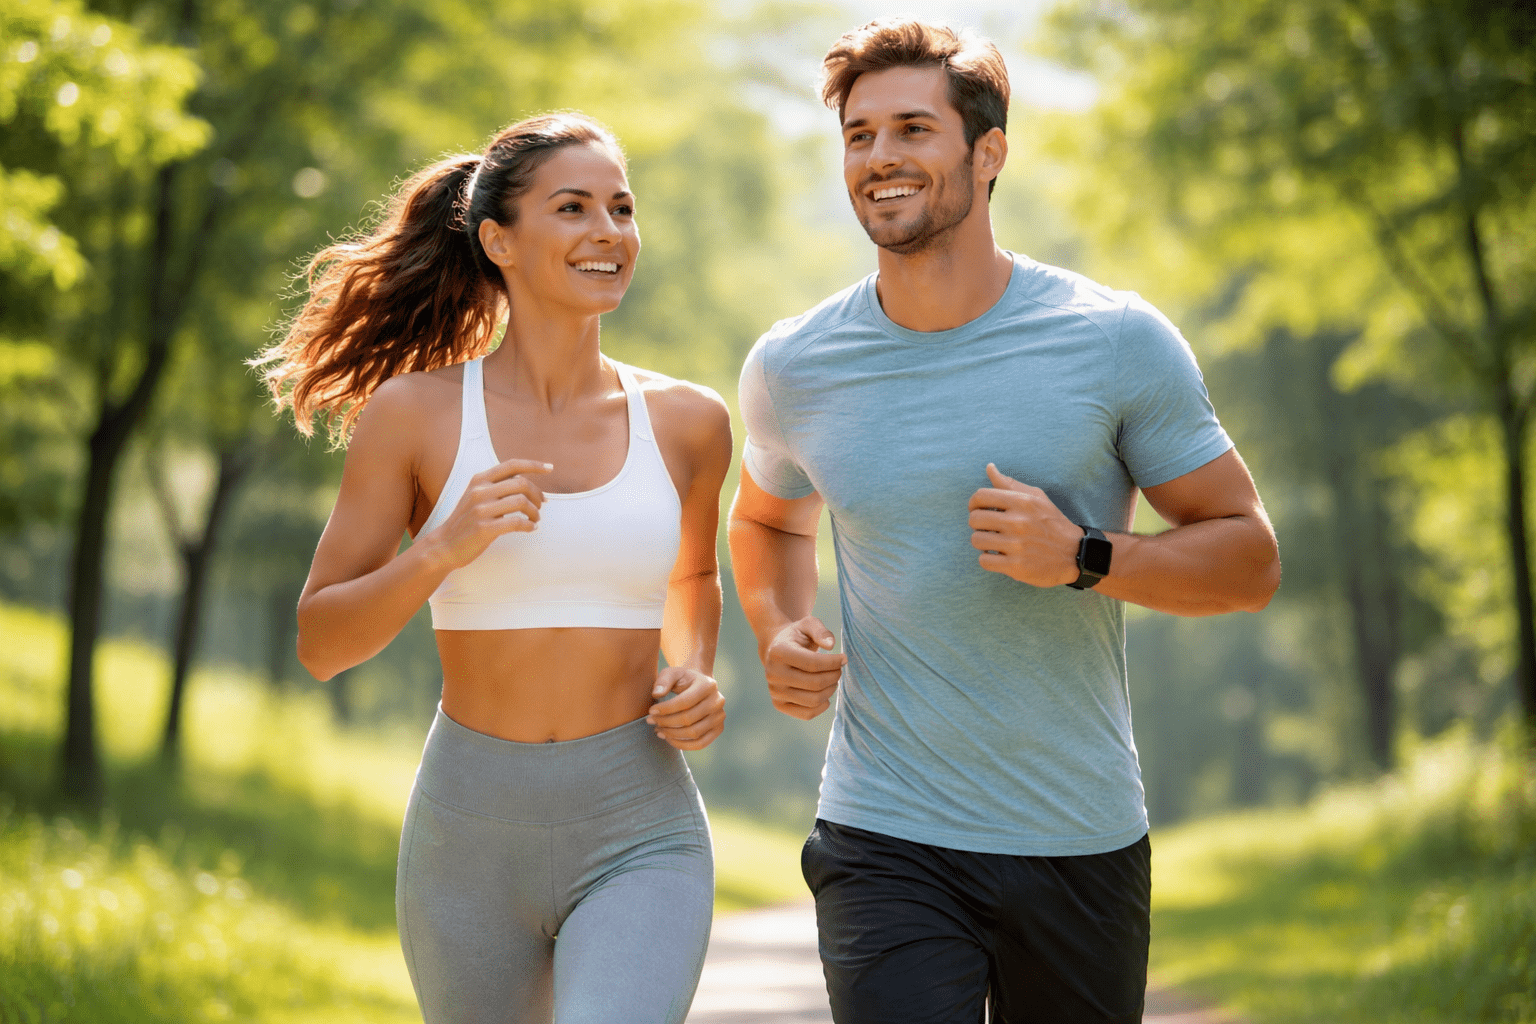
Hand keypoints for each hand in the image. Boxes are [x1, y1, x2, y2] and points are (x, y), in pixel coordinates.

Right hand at [424, 458, 551, 570]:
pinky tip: (531, 528)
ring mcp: (481, 510)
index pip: (511, 465)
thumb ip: (497, 487)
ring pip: (522, 502)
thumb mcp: (476, 496)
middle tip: (541, 505)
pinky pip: (517, 523)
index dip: (534, 465)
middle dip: (537, 494)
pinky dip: (529, 525)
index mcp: (479, 480)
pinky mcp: (484, 529)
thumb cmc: (466, 521)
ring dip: (535, 512)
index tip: (550, 468)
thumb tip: (526, 482)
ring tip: (535, 519)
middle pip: (521, 484)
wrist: (444, 545)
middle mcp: (480, 491)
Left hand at [647, 668, 725, 750]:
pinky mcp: (718, 729)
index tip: (651, 711)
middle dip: (666, 722)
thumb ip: (663, 681)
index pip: (685, 702)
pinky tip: (669, 738)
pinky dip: (682, 745)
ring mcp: (720, 716)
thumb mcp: (672, 673)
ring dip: (672, 734)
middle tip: (651, 721)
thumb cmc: (682, 680)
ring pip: (694, 733)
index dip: (666, 709)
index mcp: (708, 685)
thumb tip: (656, 694)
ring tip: (658, 730)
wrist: (698, 686)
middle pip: (688, 719)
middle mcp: (718, 701)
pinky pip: (700, 744)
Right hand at [763, 617, 844, 720]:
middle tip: (840, 670)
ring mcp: (774, 691)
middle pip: (815, 683)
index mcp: (778, 652)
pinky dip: (822, 706)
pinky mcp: (778, 705)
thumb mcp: (808, 624)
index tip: (844, 658)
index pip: (813, 664)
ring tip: (833, 679)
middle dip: (834, 676)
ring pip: (813, 700)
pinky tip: (825, 693)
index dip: (834, 662)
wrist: (777, 650)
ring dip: (830, 690)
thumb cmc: (797, 636)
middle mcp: (773, 674)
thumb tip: (831, 645)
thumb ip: (821, 631)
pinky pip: (807, 714)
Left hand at [968, 463, 1081, 586]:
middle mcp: (1018, 522)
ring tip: (993, 542)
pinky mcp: (1016, 566)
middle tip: (988, 528)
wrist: (1075, 553)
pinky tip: (998, 556)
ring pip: (976, 540)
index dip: (974, 503)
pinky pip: (984, 561)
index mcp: (1021, 502)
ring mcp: (1017, 545)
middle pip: (974, 519)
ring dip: (982, 542)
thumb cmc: (1051, 523)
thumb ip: (1010, 484)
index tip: (979, 509)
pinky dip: (987, 559)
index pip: (980, 496)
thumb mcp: (1036, 498)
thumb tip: (989, 467)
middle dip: (977, 524)